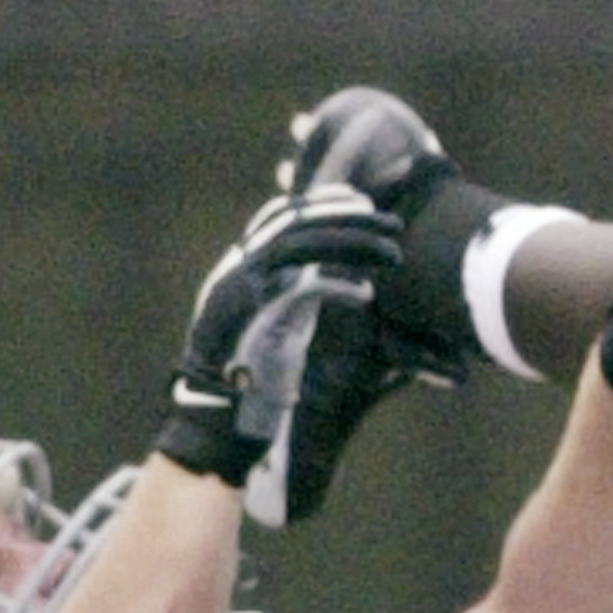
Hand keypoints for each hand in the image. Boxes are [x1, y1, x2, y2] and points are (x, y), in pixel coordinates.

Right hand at [156, 186, 402, 487]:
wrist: (219, 413)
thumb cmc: (254, 369)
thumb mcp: (282, 319)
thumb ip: (300, 290)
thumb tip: (344, 273)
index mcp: (243, 266)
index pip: (280, 215)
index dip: (321, 202)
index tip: (360, 199)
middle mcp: (239, 269)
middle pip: (295, 222)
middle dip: (346, 215)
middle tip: (391, 221)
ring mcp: (243, 288)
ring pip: (300, 245)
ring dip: (352, 243)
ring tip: (394, 255)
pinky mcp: (253, 315)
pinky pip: (303, 287)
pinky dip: (338, 286)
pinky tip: (366, 295)